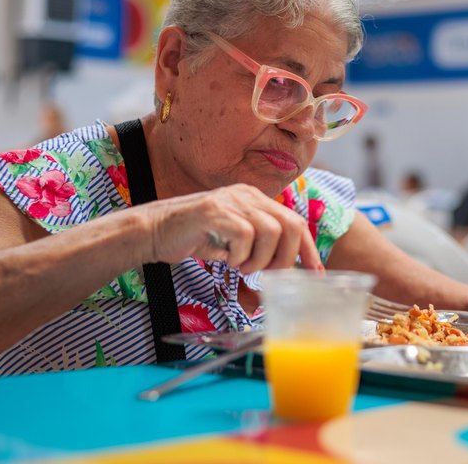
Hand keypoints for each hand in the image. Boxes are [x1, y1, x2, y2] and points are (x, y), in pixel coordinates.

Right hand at [143, 184, 321, 273]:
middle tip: (267, 273)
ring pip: (272, 231)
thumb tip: (284, 269)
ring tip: (241, 266)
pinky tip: (226, 259)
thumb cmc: (192, 238)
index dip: (308, 249)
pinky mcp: (215, 212)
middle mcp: (247, 195)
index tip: (315, 272)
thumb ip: (257, 246)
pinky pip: (245, 236)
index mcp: (255, 199)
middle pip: (290, 225)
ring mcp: (231, 201)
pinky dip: (240, 255)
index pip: (295, 221)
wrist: (152, 231)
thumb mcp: (232, 240)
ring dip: (260, 259)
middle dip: (285, 257)